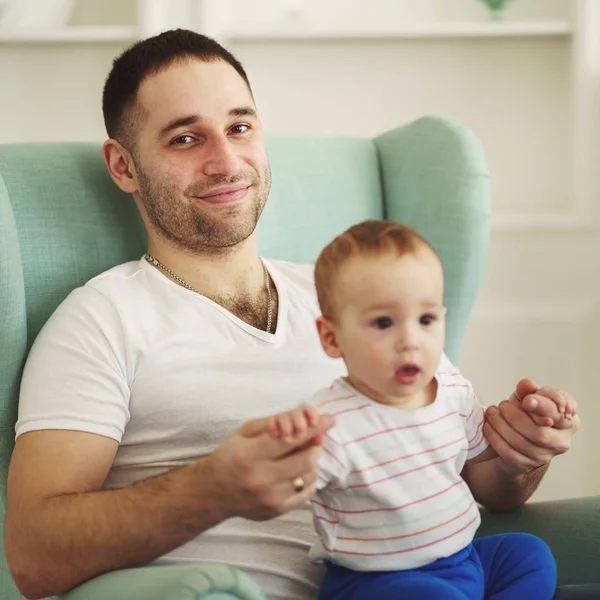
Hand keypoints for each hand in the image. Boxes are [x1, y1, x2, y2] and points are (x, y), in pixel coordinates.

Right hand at [206, 410, 333, 520]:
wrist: (212, 493)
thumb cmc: (230, 456)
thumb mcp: (245, 432)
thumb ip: (274, 423)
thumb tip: (302, 419)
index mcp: (250, 454)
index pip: (290, 440)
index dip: (313, 428)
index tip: (329, 420)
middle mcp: (261, 479)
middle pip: (305, 461)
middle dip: (316, 445)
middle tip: (316, 438)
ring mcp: (270, 499)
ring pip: (308, 477)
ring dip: (313, 462)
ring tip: (305, 453)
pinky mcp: (276, 511)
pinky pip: (305, 494)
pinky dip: (308, 479)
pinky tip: (300, 471)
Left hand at [484, 379, 579, 475]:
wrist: (514, 434)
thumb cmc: (526, 412)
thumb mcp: (527, 397)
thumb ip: (528, 389)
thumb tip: (528, 384)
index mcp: (569, 422)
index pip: (558, 415)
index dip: (542, 407)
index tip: (526, 400)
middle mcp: (562, 442)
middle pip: (539, 433)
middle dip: (515, 417)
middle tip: (502, 405)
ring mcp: (545, 456)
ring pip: (521, 443)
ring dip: (501, 425)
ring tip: (492, 413)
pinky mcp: (527, 465)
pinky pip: (509, 453)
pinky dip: (495, 438)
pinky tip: (488, 426)